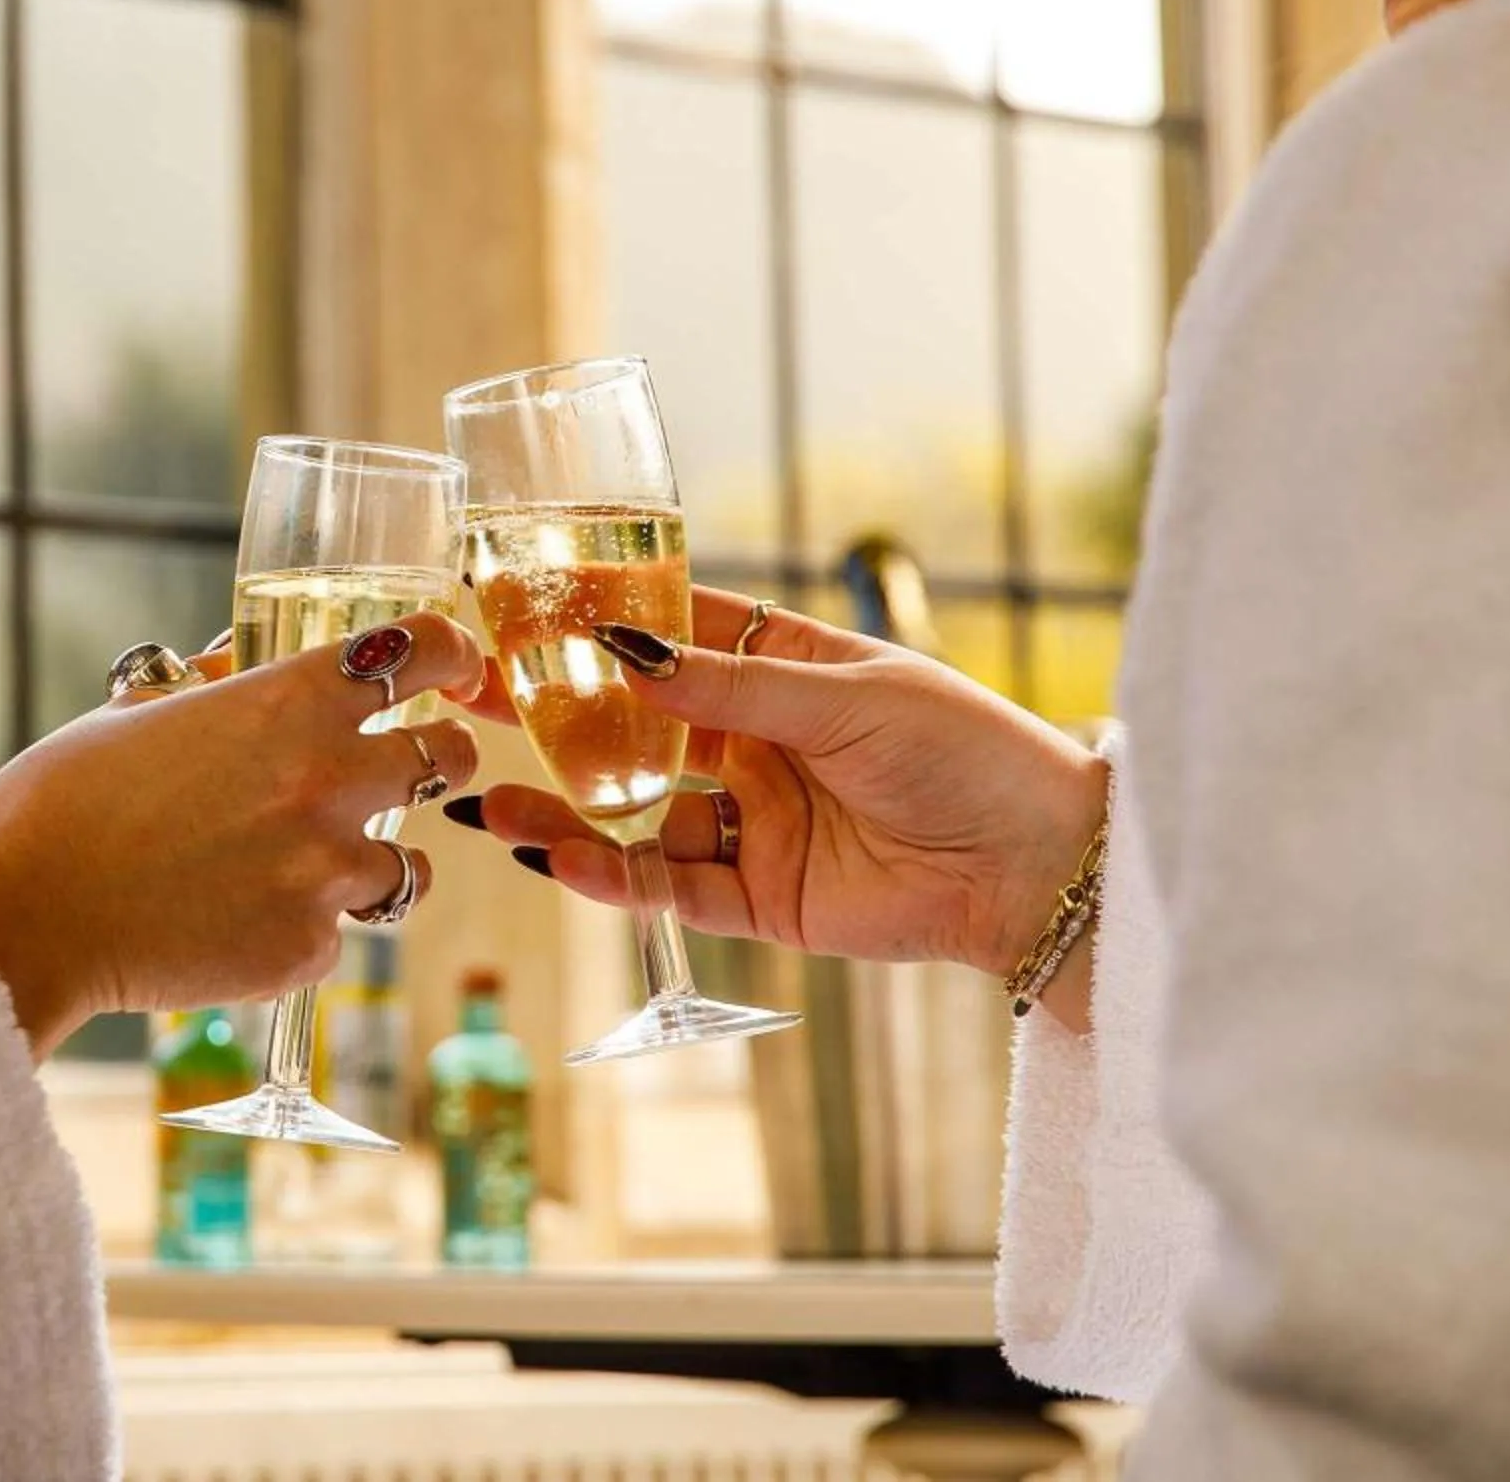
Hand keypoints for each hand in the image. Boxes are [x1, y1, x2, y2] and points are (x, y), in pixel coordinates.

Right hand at [0, 613, 487, 1057]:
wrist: (26, 913)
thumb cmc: (61, 800)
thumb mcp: (134, 712)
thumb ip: (207, 690)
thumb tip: (230, 668)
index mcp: (288, 702)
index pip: (422, 650)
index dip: (450, 653)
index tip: (453, 664)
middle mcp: (329, 781)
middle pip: (447, 758)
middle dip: (434, 757)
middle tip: (406, 766)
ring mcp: (326, 873)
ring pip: (408, 865)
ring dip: (370, 860)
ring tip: (303, 865)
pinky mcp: (306, 951)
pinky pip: (335, 935)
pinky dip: (301, 928)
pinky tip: (235, 921)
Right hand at [451, 589, 1106, 998]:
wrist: (1040, 866)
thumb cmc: (965, 751)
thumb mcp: (844, 695)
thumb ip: (728, 686)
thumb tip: (624, 652)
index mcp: (780, 669)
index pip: (668, 636)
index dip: (594, 627)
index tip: (516, 613)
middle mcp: (755, 742)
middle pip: (632, 728)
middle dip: (553, 721)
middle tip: (469, 707)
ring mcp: (753, 820)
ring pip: (634, 816)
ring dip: (562, 812)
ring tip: (487, 805)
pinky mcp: (762, 897)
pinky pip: (669, 886)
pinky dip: (613, 877)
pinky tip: (559, 859)